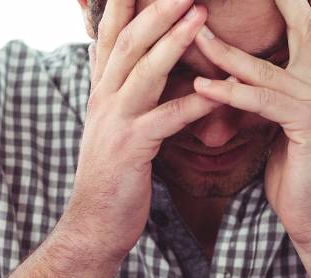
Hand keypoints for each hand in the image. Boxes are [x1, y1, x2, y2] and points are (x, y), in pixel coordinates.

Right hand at [67, 0, 218, 251]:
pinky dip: (192, 103)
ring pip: (143, 71)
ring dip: (172, 40)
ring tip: (198, 14)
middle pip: (126, 42)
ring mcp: (114, 123)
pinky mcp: (130, 149)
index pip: (110, 37)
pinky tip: (216, 93)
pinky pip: (166, 119)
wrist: (94, 223)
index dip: (121, 7)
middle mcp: (103, 99)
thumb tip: (113, 58)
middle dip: (154, 10)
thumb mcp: (109, 124)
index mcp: (101, 91)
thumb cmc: (112, 174)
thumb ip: (116, 89)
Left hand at [190, 0, 310, 243]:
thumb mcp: (281, 122)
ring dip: (224, 51)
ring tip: (192, 34)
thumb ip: (269, 92)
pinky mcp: (309, 124)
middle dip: (284, 0)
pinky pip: (262, 101)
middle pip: (304, 26)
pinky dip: (230, 92)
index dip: (296, 1)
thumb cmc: (294, 171)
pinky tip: (202, 86)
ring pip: (266, 68)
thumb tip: (239, 71)